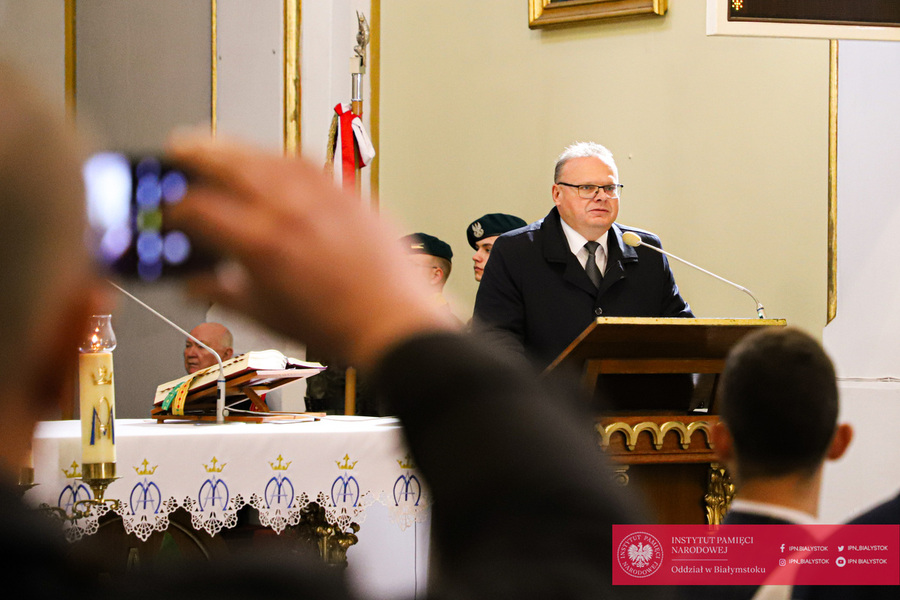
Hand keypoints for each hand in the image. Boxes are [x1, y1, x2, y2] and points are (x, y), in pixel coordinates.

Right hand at [166, 132, 457, 368]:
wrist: (395, 322)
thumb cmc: (339, 326)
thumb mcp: (266, 315)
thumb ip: (223, 292)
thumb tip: (197, 283)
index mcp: (261, 243)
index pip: (200, 209)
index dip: (175, 206)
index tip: (168, 209)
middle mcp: (290, 210)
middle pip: (229, 164)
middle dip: (196, 153)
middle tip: (177, 148)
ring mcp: (322, 196)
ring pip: (267, 155)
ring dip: (236, 147)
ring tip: (217, 146)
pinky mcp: (347, 192)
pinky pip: (305, 161)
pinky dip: (278, 156)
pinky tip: (269, 159)